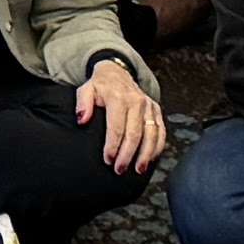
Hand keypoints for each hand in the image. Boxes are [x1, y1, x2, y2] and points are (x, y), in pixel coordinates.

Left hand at [78, 55, 168, 176]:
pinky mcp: (156, 110)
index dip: (113, 146)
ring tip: (138, 169)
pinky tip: (151, 159)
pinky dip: (157, 147)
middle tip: (120, 169)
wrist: (117, 73)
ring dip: (145, 154)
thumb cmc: (101, 86)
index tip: (108, 159)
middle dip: (128, 155)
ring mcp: (149, 106)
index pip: (117, 127)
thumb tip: (81, 120)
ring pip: (151, 134)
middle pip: (135, 134)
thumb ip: (82, 104)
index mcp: (118, 97)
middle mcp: (136, 101)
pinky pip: (161, 131)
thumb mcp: (86, 90)